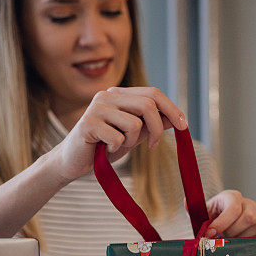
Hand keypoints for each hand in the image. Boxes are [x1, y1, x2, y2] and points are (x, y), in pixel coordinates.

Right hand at [49, 87, 187, 182]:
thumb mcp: (133, 135)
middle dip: (157, 128)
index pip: (152, 93)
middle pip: (148, 105)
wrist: (73, 162)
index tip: (183, 126)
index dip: (171, 109)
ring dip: (132, 142)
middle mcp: (107, 96)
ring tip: (117, 146)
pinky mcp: (88, 123)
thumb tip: (176, 118)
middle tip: (152, 146)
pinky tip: (104, 150)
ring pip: (134, 124)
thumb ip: (151, 124)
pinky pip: (118, 138)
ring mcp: (97, 108)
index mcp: (119, 94)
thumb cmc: (104, 147)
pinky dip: (116, 149)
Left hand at [204, 190, 255, 237]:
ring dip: (240, 238)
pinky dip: (251, 241)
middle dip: (232, 232)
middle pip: (248, 218)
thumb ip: (199, 216)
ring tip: (229, 239)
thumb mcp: (203, 214)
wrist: (220, 221)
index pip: (234, 208)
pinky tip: (239, 242)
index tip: (211, 233)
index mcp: (232, 197)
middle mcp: (248, 204)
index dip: (222, 223)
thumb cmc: (212, 217)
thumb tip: (196, 218)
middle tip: (221, 236)